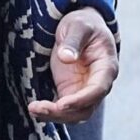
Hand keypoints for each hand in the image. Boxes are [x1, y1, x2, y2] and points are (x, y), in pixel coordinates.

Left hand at [29, 7, 117, 124]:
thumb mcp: (78, 25)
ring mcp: (84, 90)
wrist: (80, 26)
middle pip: (86, 108)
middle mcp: (98, 83)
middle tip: (38, 108)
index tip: (62, 104)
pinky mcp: (71, 91)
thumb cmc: (83, 24)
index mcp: (106, 67)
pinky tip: (35, 109)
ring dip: (54, 116)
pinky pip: (63, 109)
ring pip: (75, 114)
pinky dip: (50, 112)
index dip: (81, 100)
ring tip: (33, 109)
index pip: (98, 89)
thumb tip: (66, 57)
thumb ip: (73, 40)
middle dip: (63, 113)